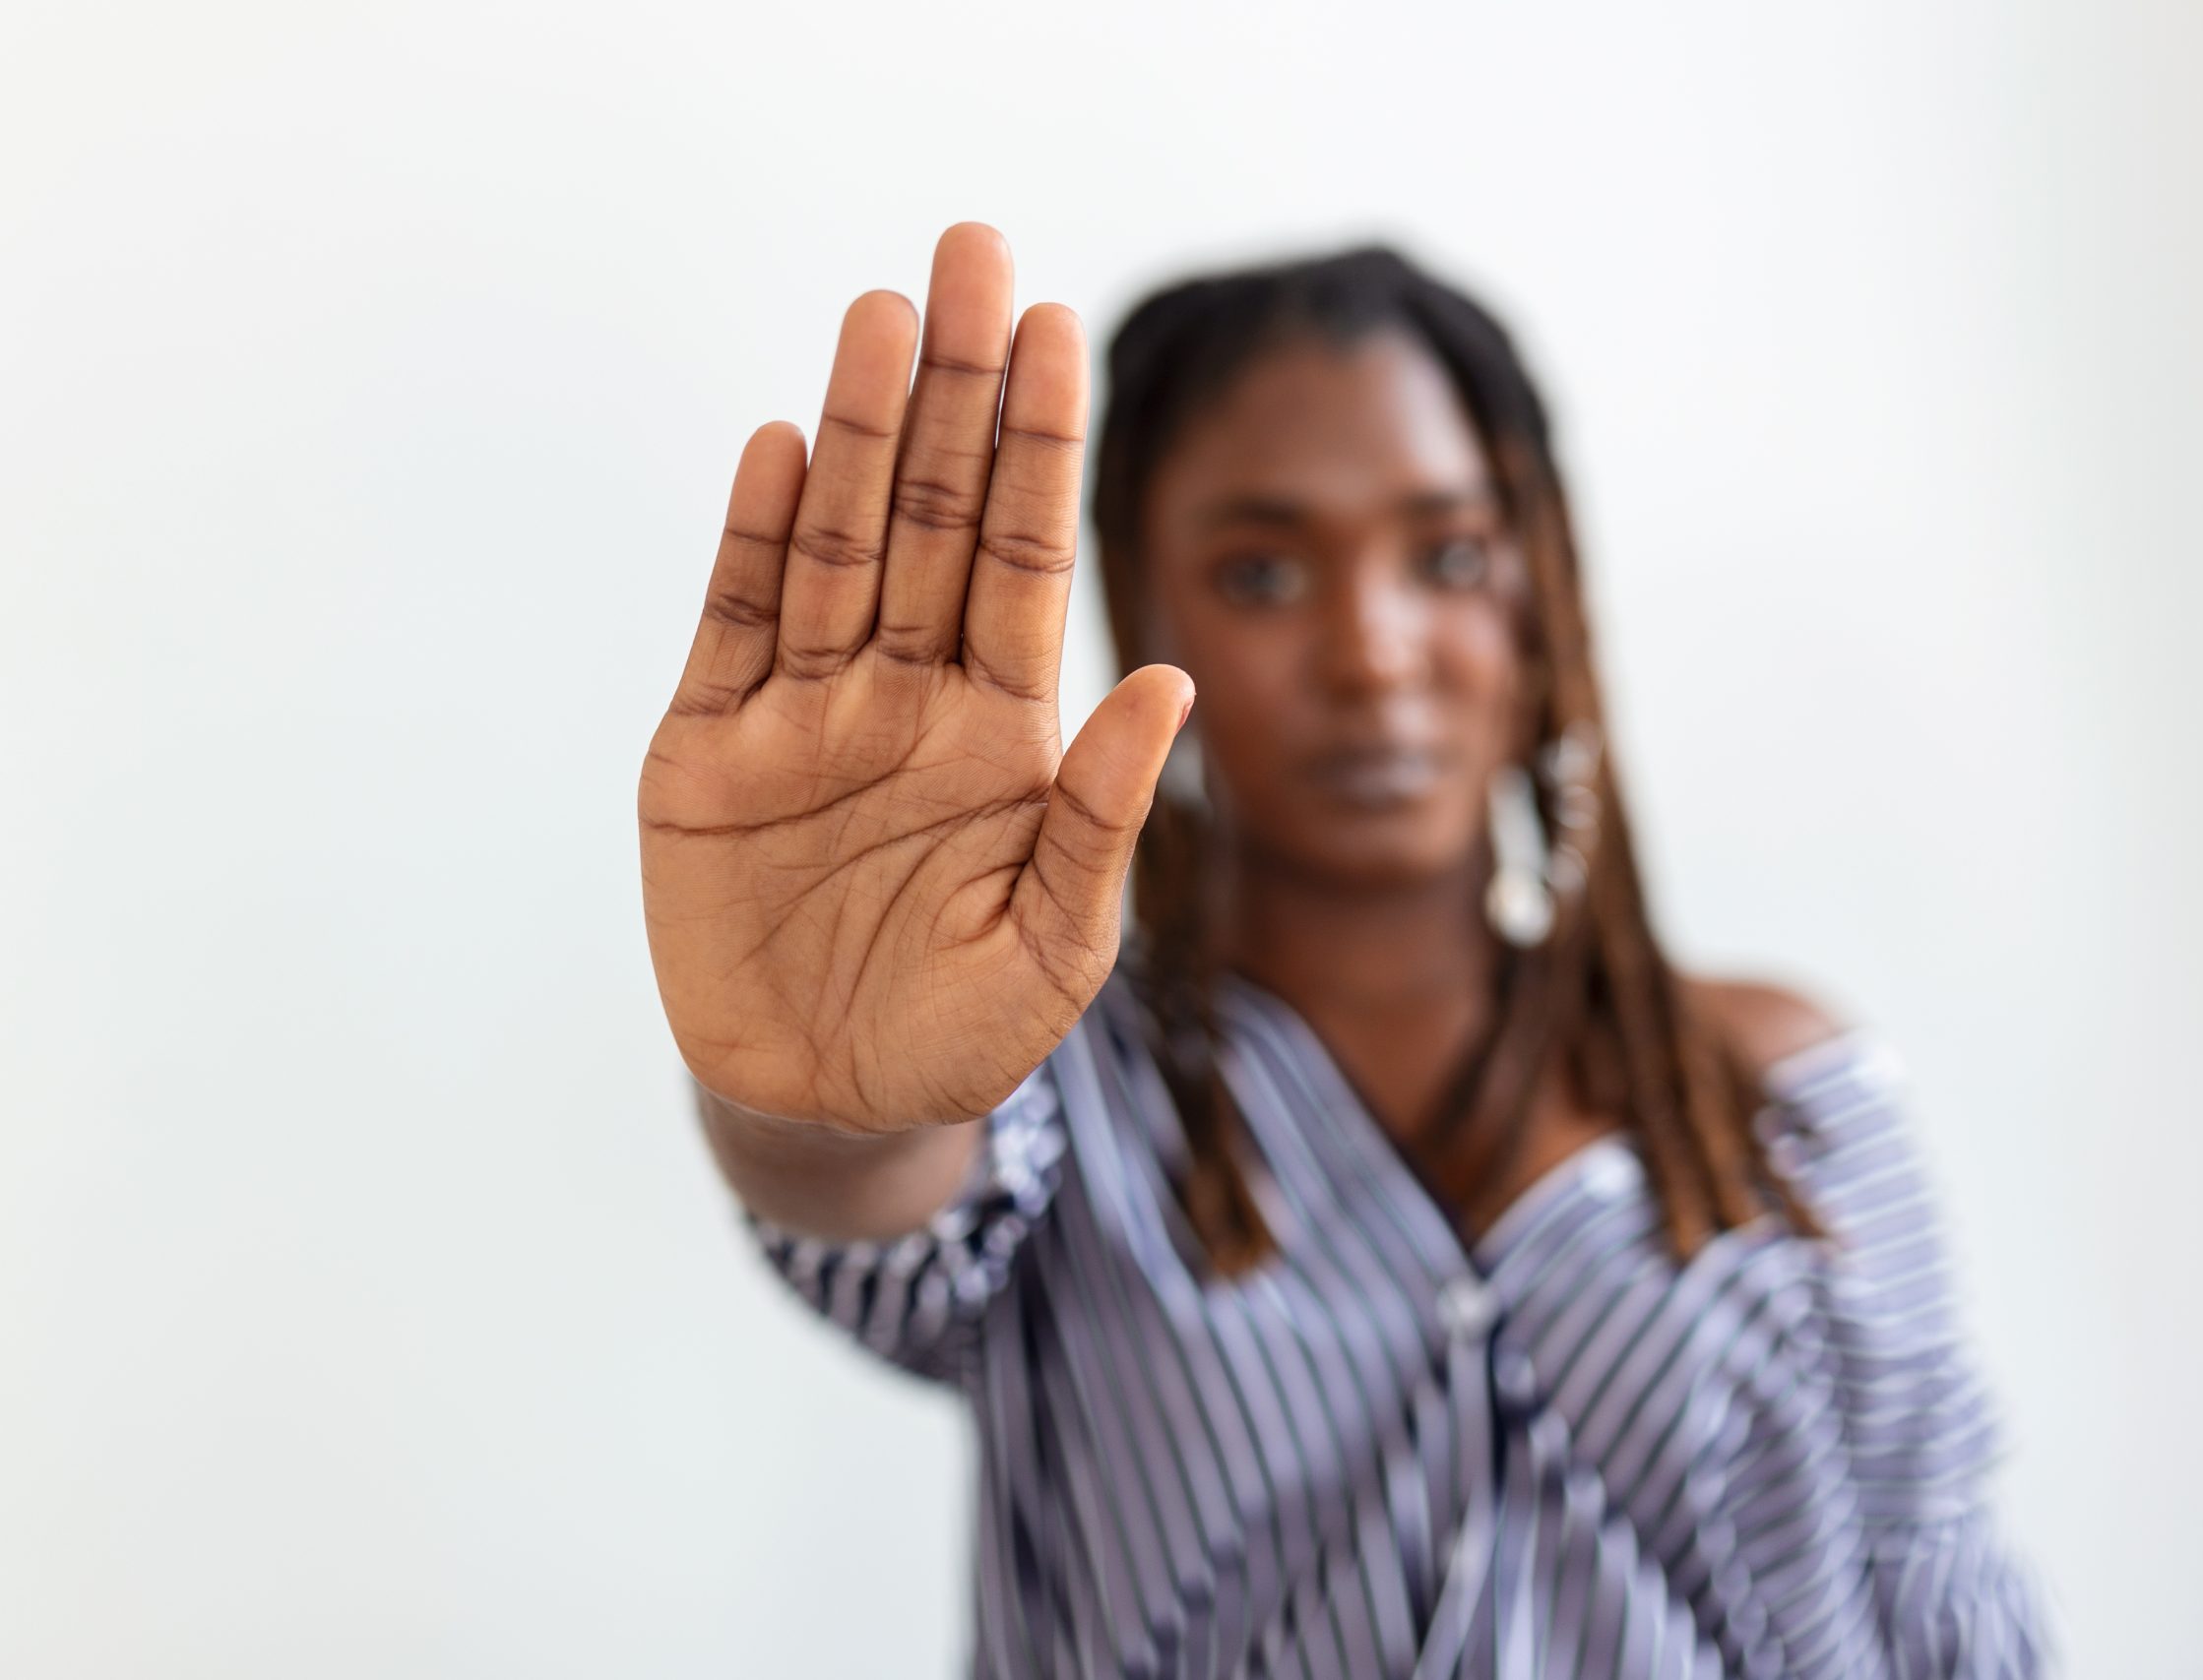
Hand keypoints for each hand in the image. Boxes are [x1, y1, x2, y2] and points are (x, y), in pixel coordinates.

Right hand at [637, 223, 1190, 1132]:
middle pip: (930, 517)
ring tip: (878, 317)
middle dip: (952, 393)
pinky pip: (731, 627)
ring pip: (831, 547)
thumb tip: (1172, 684)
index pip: (1024, 558)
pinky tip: (777, 446)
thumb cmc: (963, 1034)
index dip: (1036, 446)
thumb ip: (1102, 819)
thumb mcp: (1056, 946)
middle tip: (969, 254)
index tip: (1056, 328)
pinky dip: (750, 541)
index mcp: (1000, 728)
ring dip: (852, 434)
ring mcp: (803, 716)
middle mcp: (904, 695)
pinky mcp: (706, 756)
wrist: (827, 1109)